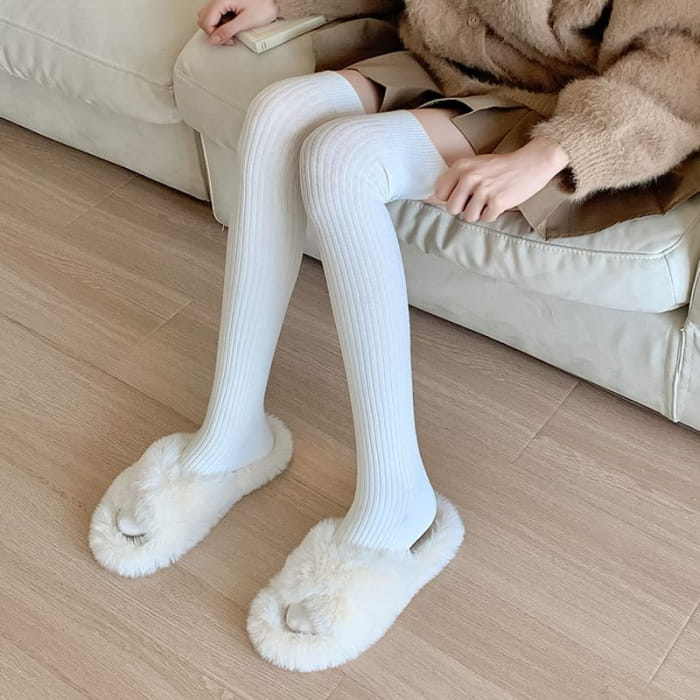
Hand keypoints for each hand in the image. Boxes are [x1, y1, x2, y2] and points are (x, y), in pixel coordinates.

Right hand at [197, 0, 278, 45]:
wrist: (275, 1)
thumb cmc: (264, 5)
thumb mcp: (245, 22)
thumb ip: (228, 31)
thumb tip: (215, 39)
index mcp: (222, 0)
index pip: (206, 20)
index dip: (214, 35)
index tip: (224, 41)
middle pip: (204, 18)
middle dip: (213, 31)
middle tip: (227, 38)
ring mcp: (223, 1)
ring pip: (210, 17)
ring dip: (218, 28)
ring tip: (232, 32)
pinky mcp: (228, 4)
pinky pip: (218, 15)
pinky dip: (223, 23)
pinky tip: (233, 26)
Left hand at [430, 137, 569, 222]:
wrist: (532, 162)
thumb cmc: (501, 167)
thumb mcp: (475, 165)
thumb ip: (457, 179)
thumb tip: (436, 199)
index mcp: (461, 166)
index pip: (440, 193)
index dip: (451, 197)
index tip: (463, 195)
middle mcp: (470, 177)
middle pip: (452, 209)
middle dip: (463, 208)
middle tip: (477, 200)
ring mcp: (484, 190)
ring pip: (468, 217)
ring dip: (479, 212)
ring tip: (490, 200)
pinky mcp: (497, 201)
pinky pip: (486, 218)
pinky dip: (493, 214)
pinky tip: (500, 201)